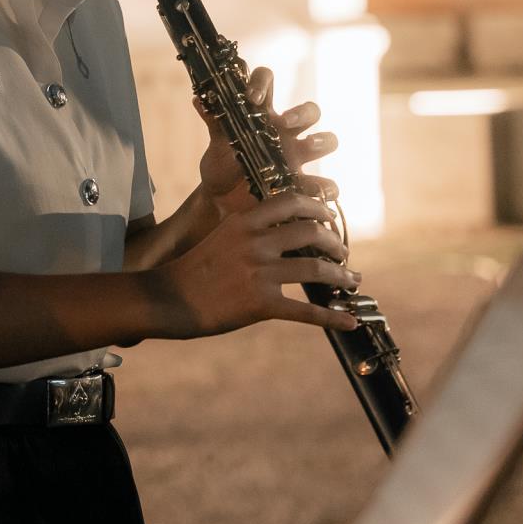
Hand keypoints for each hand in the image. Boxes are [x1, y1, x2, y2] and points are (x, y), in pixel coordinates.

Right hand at [149, 193, 358, 338]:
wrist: (170, 299)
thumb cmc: (196, 268)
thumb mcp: (222, 234)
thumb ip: (251, 227)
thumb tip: (283, 227)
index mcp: (245, 221)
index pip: (291, 202)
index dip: (318, 208)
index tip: (330, 217)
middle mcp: (255, 243)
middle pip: (311, 232)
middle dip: (335, 242)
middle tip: (343, 252)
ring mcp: (260, 274)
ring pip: (316, 270)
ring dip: (341, 276)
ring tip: (352, 280)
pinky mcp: (261, 305)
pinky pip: (306, 311)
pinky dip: (332, 316)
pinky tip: (348, 321)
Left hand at [195, 65, 338, 222]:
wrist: (221, 202)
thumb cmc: (222, 166)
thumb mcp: (218, 144)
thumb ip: (214, 122)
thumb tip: (199, 99)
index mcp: (261, 115)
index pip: (268, 82)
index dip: (263, 82)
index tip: (252, 97)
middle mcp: (284, 132)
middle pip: (309, 110)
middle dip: (301, 112)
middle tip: (285, 122)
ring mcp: (296, 156)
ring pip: (326, 140)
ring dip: (322, 140)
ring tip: (309, 147)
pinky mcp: (301, 184)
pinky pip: (324, 184)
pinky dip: (326, 187)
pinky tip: (318, 191)